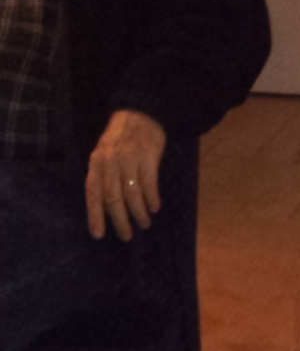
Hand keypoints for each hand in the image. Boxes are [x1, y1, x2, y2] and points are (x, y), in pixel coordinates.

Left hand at [85, 110, 165, 241]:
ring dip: (138, 212)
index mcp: (96, 162)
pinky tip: (154, 207)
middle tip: (126, 236)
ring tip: (144, 224)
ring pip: (131, 194)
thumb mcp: (104, 154)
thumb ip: (103, 176)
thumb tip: (105, 207)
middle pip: (113, 197)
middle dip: (119, 220)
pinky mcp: (147, 158)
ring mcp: (129, 159)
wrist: (140, 114)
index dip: (95, 215)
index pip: (93, 192)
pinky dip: (151, 199)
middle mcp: (110, 162)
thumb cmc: (120, 139)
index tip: (98, 234)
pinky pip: (149, 184)